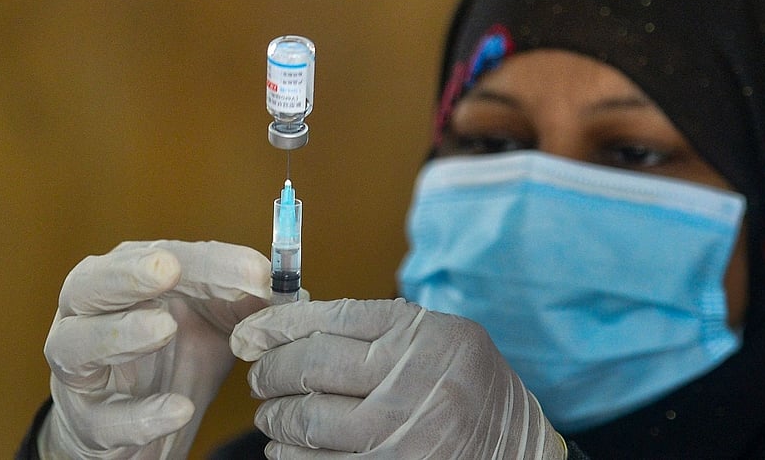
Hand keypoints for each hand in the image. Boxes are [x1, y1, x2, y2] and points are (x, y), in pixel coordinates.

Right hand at [40, 240, 268, 458]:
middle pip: (89, 285)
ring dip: (121, 333)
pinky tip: (179, 409)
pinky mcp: (87, 421)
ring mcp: (79, 368)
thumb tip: (282, 285)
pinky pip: (104, 419)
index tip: (252, 269)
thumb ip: (245, 298)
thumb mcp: (216, 320)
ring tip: (164, 328)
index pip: (159, 256)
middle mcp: (89, 315)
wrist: (144, 423)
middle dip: (126, 274)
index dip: (206, 261)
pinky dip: (141, 415)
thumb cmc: (177, 354)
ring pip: (77, 344)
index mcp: (125, 279)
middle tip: (166, 269)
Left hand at [230, 298, 567, 458]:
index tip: (251, 333)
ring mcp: (400, 436)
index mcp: (421, 336)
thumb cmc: (470, 383)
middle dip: (269, 371)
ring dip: (275, 417)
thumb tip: (296, 324)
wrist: (513, 447)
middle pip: (309, 368)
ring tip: (272, 412)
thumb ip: (378, 326)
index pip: (330, 319)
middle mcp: (410, 382)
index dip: (278, 324)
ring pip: (306, 422)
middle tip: (260, 375)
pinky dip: (291, 455)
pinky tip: (288, 447)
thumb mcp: (440, 335)